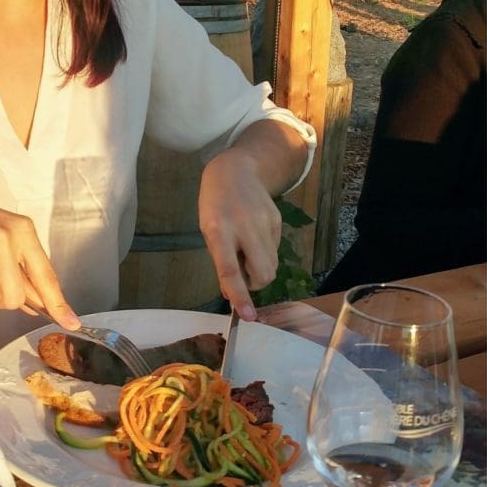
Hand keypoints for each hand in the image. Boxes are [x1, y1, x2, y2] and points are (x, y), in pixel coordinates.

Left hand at [199, 151, 282, 320]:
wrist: (235, 170)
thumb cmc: (214, 204)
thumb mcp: (208, 231)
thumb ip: (220, 262)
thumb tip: (232, 293)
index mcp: (219, 231)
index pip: (230, 270)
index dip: (239, 295)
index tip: (248, 316)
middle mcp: (245, 227)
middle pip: (263, 273)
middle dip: (255, 283)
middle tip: (242, 272)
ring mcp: (265, 223)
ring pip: (271, 264)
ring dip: (259, 267)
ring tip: (245, 248)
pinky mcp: (277, 220)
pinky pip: (274, 249)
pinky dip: (264, 251)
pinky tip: (253, 234)